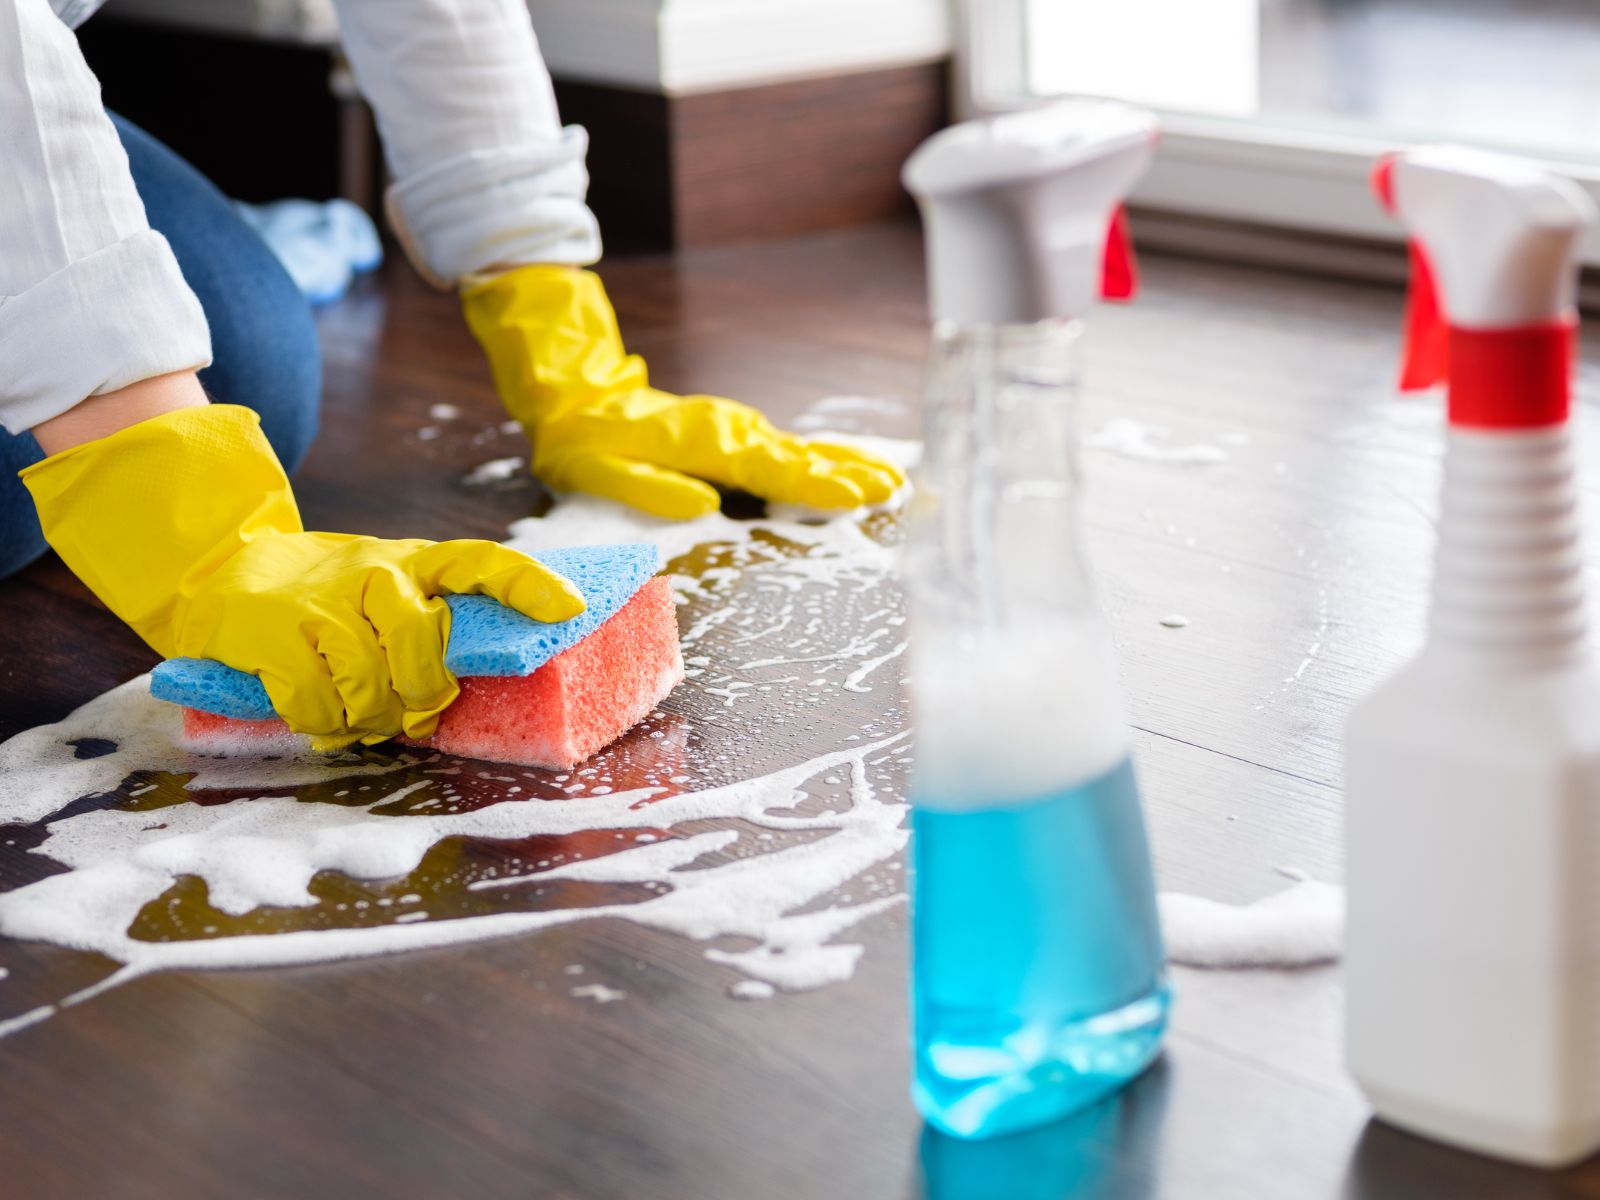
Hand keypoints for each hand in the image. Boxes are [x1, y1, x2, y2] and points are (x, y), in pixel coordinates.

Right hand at [22, 405, 583, 748]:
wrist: (219, 573)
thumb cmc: (324, 598)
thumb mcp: (383, 592)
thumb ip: (426, 625)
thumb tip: (477, 681)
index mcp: (412, 561)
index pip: (481, 562)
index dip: (527, 585)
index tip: (570, 609)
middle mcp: (374, 573)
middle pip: (422, 647)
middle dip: (422, 696)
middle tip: (412, 715)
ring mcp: (321, 601)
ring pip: (370, 682)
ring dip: (369, 718)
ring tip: (360, 718)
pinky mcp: (272, 633)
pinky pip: (318, 702)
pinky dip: (324, 724)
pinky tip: (321, 718)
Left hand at [461, 265, 905, 519]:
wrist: (578, 398)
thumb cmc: (585, 444)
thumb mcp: (598, 470)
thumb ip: (649, 487)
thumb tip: (702, 505)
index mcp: (703, 444)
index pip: (769, 468)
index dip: (815, 484)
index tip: (855, 495)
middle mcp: (728, 432)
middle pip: (797, 456)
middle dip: (847, 473)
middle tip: (895, 488)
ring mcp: (736, 430)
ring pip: (800, 450)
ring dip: (846, 465)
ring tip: (891, 480)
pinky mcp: (736, 434)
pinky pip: (788, 449)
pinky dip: (825, 458)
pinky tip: (854, 468)